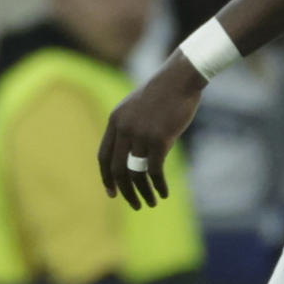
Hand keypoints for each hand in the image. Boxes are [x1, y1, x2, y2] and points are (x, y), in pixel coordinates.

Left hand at [97, 53, 203, 209]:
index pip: (103, 156)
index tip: (112, 193)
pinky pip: (154, 171)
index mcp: (115, 121)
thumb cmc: (162, 94)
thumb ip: (130, 130)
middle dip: (125, 192)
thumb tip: (133, 159)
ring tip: (151, 202)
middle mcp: (124, 128)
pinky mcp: (159, 139)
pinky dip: (158, 185)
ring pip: (136, 173)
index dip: (106, 178)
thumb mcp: (137, 109)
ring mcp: (140, 134)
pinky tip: (164, 193)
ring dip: (143, 192)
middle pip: (117, 169)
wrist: (180, 79)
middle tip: (135, 205)